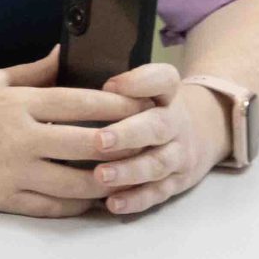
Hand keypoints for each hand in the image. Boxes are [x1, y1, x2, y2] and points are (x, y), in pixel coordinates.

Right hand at [0, 47, 150, 217]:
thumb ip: (33, 71)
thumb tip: (66, 52)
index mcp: (17, 103)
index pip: (80, 102)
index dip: (118, 105)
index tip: (142, 106)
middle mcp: (19, 137)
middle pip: (87, 143)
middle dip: (124, 145)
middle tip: (149, 145)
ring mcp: (11, 171)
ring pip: (76, 183)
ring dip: (107, 181)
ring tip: (129, 177)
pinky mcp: (1, 198)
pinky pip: (51, 207)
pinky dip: (77, 206)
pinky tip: (93, 201)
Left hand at [86, 61, 231, 216]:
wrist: (200, 133)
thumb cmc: (150, 107)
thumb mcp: (142, 86)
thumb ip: (109, 78)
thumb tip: (59, 55)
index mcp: (166, 94)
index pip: (163, 79)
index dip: (140, 81)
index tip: (109, 84)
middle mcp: (175, 122)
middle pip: (157, 126)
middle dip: (129, 133)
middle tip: (100, 139)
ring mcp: (179, 153)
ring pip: (158, 163)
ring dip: (129, 171)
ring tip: (101, 175)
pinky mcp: (177, 181)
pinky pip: (158, 192)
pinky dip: (136, 199)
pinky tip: (113, 203)